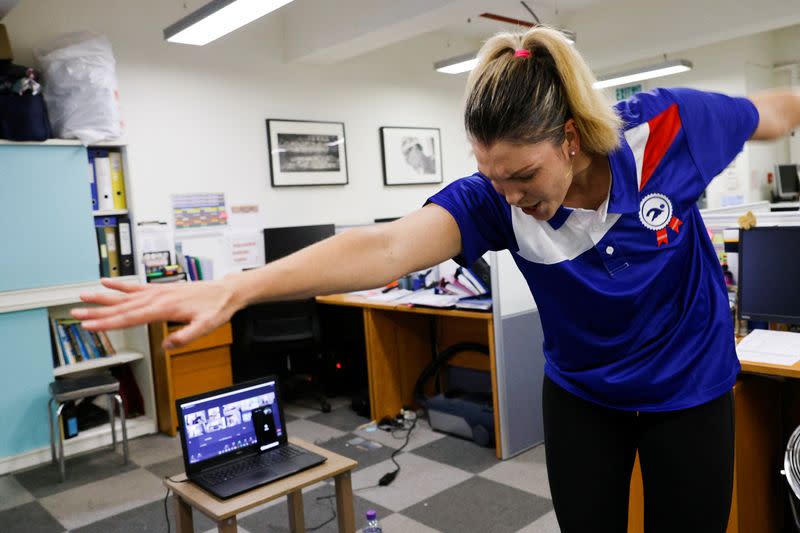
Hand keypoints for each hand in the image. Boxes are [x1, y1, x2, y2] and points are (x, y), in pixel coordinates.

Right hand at [71, 277, 239, 348]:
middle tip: (75, 314)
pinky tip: (106, 282)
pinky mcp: (161, 289)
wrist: (226, 292)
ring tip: (83, 297)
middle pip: (122, 307)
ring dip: (103, 297)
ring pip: (125, 296)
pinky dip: (120, 285)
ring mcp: (158, 292)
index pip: (130, 318)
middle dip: (97, 312)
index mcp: (165, 308)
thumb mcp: (206, 327)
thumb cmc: (216, 309)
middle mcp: (158, 297)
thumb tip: (166, 346)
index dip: (108, 323)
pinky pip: (136, 287)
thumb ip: (186, 336)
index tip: (90, 325)